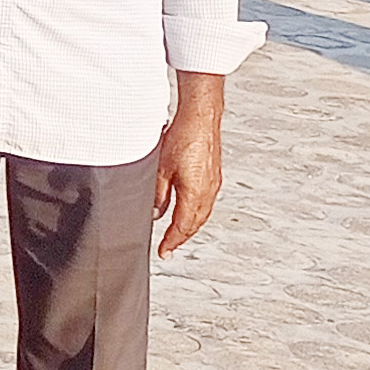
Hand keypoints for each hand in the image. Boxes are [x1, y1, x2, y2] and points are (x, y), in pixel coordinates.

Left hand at [153, 72, 225, 256]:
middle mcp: (209, 191)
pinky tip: (187, 207)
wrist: (201, 117)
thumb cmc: (183, 138)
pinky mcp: (213, 174)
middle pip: (195, 222)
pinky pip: (205, 200)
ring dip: (189, 223)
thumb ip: (158, 195)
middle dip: (181, 235)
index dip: (173, 241)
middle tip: (169, 245)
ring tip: (177, 231)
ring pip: (202, 212)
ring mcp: (214, 183)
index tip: (164, 251)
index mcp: (196, 194)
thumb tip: (155, 214)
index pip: (183, 226)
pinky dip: (195, 210)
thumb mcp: (161, 170)